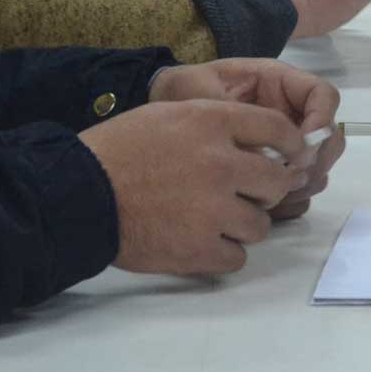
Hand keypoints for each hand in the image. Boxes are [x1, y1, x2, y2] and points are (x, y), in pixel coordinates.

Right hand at [79, 99, 300, 274]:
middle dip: (268, 189)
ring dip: (244, 224)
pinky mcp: (198, 249)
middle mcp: (221, 164)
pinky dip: (224, 253)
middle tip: (248, 194)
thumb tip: (257, 141)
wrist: (80, 194)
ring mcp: (212, 209)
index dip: (291, 145)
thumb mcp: (170, 114)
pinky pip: (237, 257)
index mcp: (213, 122)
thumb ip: (216, 123)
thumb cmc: (120, 148)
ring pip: (261, 225)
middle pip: (278, 181)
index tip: (289, 156)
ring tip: (218, 220)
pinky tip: (204, 242)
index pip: (279, 129)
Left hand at [150, 58, 344, 217]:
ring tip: (277, 197)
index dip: (321, 119)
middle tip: (291, 179)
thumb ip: (234, 116)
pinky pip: (298, 185)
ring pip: (318, 163)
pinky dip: (292, 198)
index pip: (322, 95)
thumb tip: (264, 155)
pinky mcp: (273, 167)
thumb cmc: (182, 91)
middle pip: (330, 135)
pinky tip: (269, 207)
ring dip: (307, 181)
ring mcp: (284, 142)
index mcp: (279, 84)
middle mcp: (290, 112)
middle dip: (317, 159)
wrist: (161, 111)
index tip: (300, 146)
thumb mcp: (202, 92)